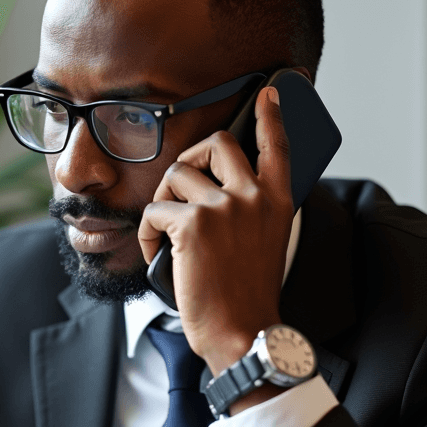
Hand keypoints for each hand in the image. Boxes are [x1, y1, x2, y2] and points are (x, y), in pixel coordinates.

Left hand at [138, 86, 293, 379]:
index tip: (267, 93)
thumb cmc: (247, 296)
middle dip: (191, 158)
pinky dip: (147, 233)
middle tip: (181, 188)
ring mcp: (223, 207)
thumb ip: (253, 211)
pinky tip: (158, 255)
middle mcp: (253, 196)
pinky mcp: (191, 223)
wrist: (241, 332)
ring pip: (176, 175)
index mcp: (277, 202)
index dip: (271, 116)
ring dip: (163, 202)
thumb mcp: (266, 244)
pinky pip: (154, 210)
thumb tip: (223, 193)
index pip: (278, 146)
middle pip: (217, 144)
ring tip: (166, 235)